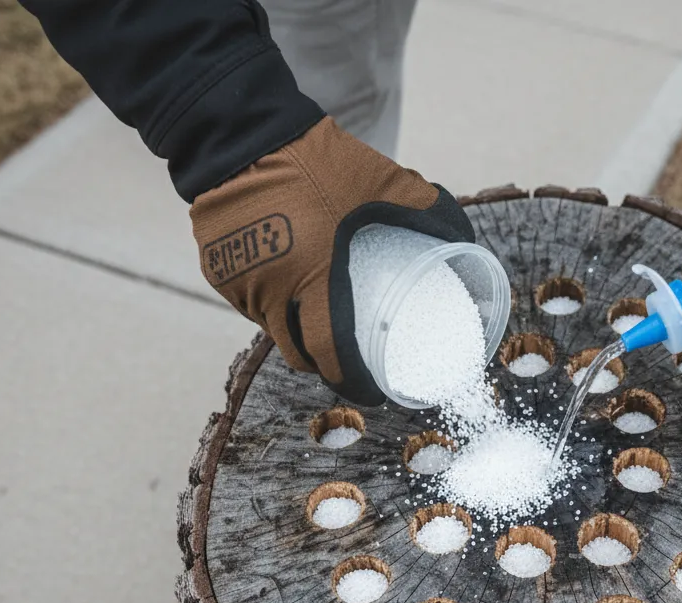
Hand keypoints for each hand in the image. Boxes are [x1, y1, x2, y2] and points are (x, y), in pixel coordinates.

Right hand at [190, 119, 472, 404]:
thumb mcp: (381, 180)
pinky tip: (283, 290)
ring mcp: (241, 283)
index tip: (371, 391)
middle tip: (345, 361)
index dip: (352, 380)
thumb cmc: (317, 161)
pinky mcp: (218, 270)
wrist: (240, 133)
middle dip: (322, 364)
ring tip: (316, 324)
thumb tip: (462, 238)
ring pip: (270, 327)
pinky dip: (267, 303)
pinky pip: (248, 301)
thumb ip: (424, 209)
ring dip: (293, 332)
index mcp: (314, 278)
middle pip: (298, 352)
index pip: (331, 353)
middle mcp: (273, 291)